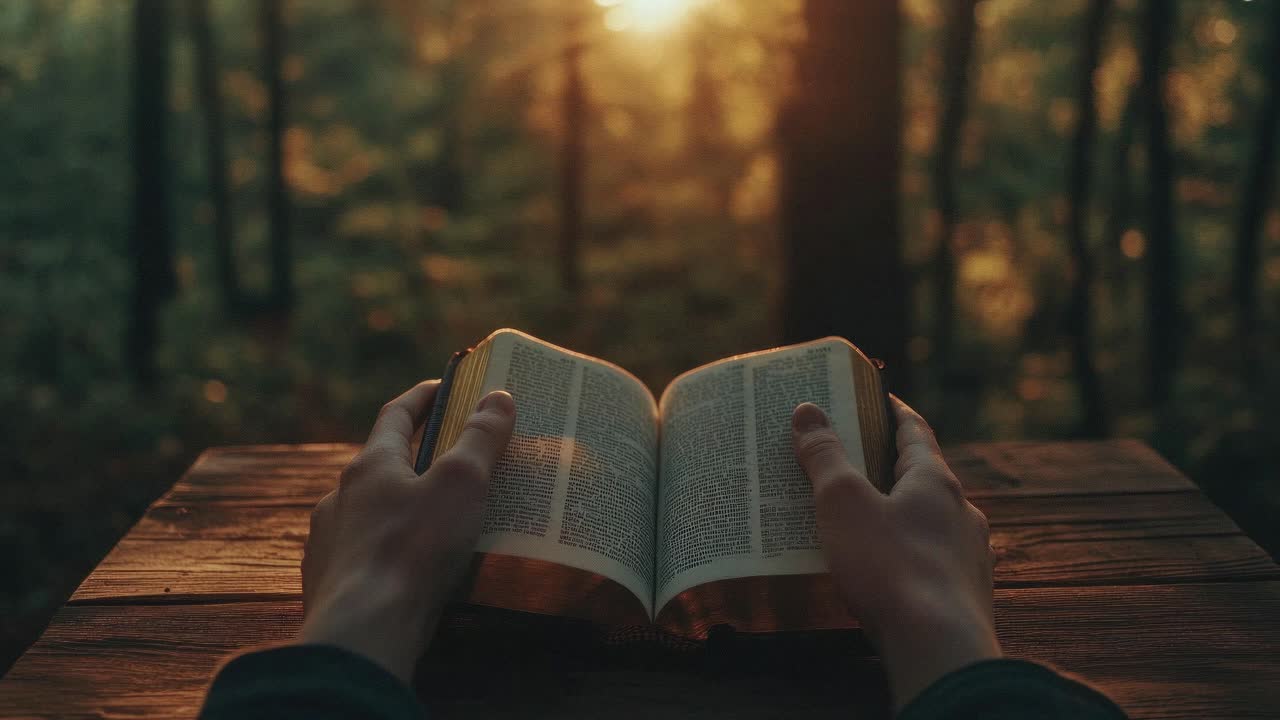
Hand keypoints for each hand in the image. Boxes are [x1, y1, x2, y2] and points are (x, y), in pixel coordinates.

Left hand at [299, 380, 515, 682]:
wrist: (363, 630)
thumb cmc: (414, 548)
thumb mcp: (461, 484)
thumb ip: (480, 439)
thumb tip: (497, 397)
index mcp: (369, 466)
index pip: (395, 416)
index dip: (423, 398)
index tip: (444, 388)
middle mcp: (339, 499)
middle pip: (379, 467)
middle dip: (413, 460)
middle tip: (448, 461)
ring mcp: (328, 543)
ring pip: (367, 515)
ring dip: (397, 511)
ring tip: (433, 524)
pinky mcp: (328, 585)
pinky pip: (361, 557)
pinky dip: (387, 553)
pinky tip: (407, 570)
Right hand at [792, 396, 999, 709]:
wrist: (938, 648)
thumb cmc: (889, 567)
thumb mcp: (843, 503)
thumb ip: (825, 457)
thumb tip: (808, 410)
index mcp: (936, 482)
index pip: (915, 432)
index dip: (892, 412)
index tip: (876, 398)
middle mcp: (962, 514)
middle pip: (923, 478)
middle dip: (889, 468)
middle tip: (854, 460)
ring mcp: (969, 557)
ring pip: (930, 524)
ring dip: (899, 516)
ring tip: (862, 521)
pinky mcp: (965, 596)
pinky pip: (931, 563)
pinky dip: (906, 556)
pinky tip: (884, 573)